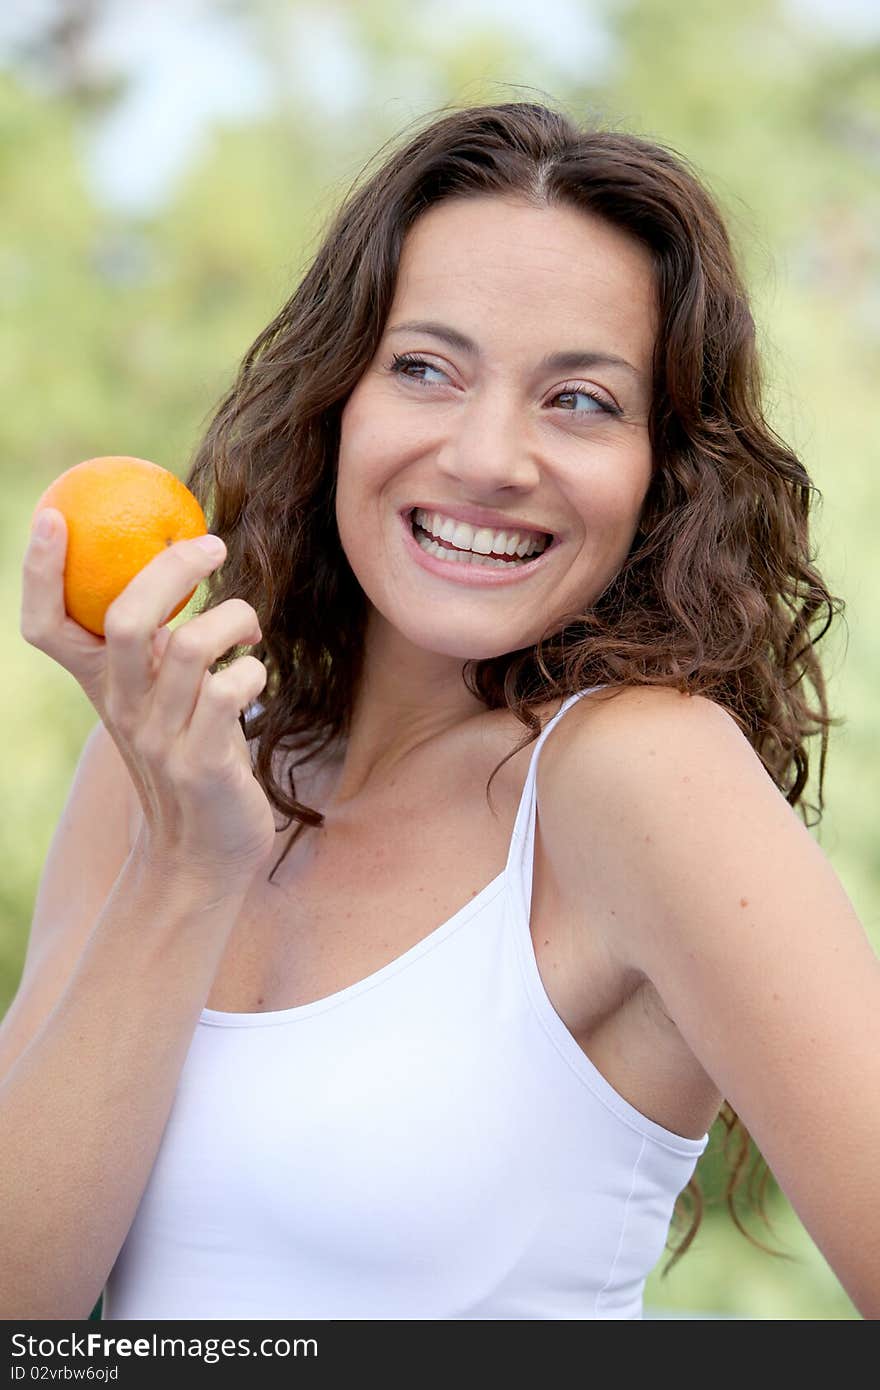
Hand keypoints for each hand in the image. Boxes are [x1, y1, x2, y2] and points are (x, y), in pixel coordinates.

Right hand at [21, 509, 276, 892]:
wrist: (202, 854)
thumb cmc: (188, 757)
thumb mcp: (156, 699)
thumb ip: (154, 647)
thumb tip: (174, 564)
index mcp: (101, 687)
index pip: (47, 627)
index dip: (39, 572)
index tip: (52, 515)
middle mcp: (122, 709)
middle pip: (128, 619)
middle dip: (172, 569)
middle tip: (212, 546)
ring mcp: (161, 737)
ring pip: (192, 647)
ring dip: (234, 618)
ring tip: (248, 629)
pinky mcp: (204, 763)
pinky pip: (231, 690)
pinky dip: (254, 669)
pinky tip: (257, 674)